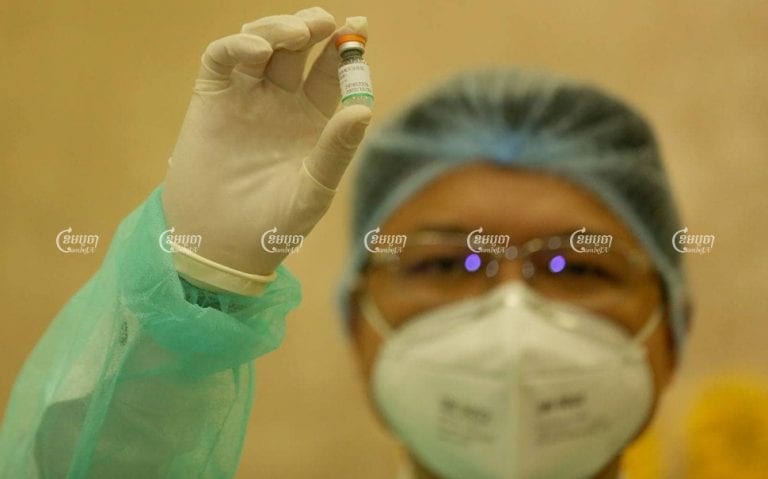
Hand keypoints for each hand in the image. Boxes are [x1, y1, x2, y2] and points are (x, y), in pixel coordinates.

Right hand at [162, 8, 371, 289]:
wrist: (221, 246)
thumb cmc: (274, 224)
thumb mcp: (313, 189)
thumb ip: (336, 150)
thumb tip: (363, 109)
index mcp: (313, 118)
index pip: (332, 71)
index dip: (346, 48)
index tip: (359, 27)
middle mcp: (281, 101)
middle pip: (298, 48)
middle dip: (312, 28)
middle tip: (324, 24)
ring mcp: (245, 97)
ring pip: (262, 43)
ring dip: (278, 29)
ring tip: (297, 33)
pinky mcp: (211, 99)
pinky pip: (222, 59)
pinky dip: (237, 46)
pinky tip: (258, 50)